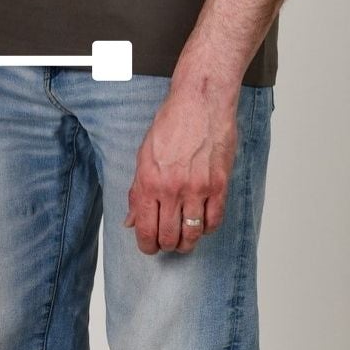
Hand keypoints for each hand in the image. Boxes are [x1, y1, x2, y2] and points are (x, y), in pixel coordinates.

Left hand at [124, 85, 237, 254]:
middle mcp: (171, 189)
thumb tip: (131, 220)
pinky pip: (214, 221)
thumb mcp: (144, 156)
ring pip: (192, 235)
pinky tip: (202, 224)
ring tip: (185, 239)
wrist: (200, 102)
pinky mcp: (218, 185)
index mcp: (149, 182)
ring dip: (187, 242)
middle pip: (168, 237)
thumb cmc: (172, 124)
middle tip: (167, 243)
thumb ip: (137, 191)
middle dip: (166, 246)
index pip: (145, 229)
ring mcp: (197, 188)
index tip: (149, 247)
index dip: (146, 246)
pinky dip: (207, 229)